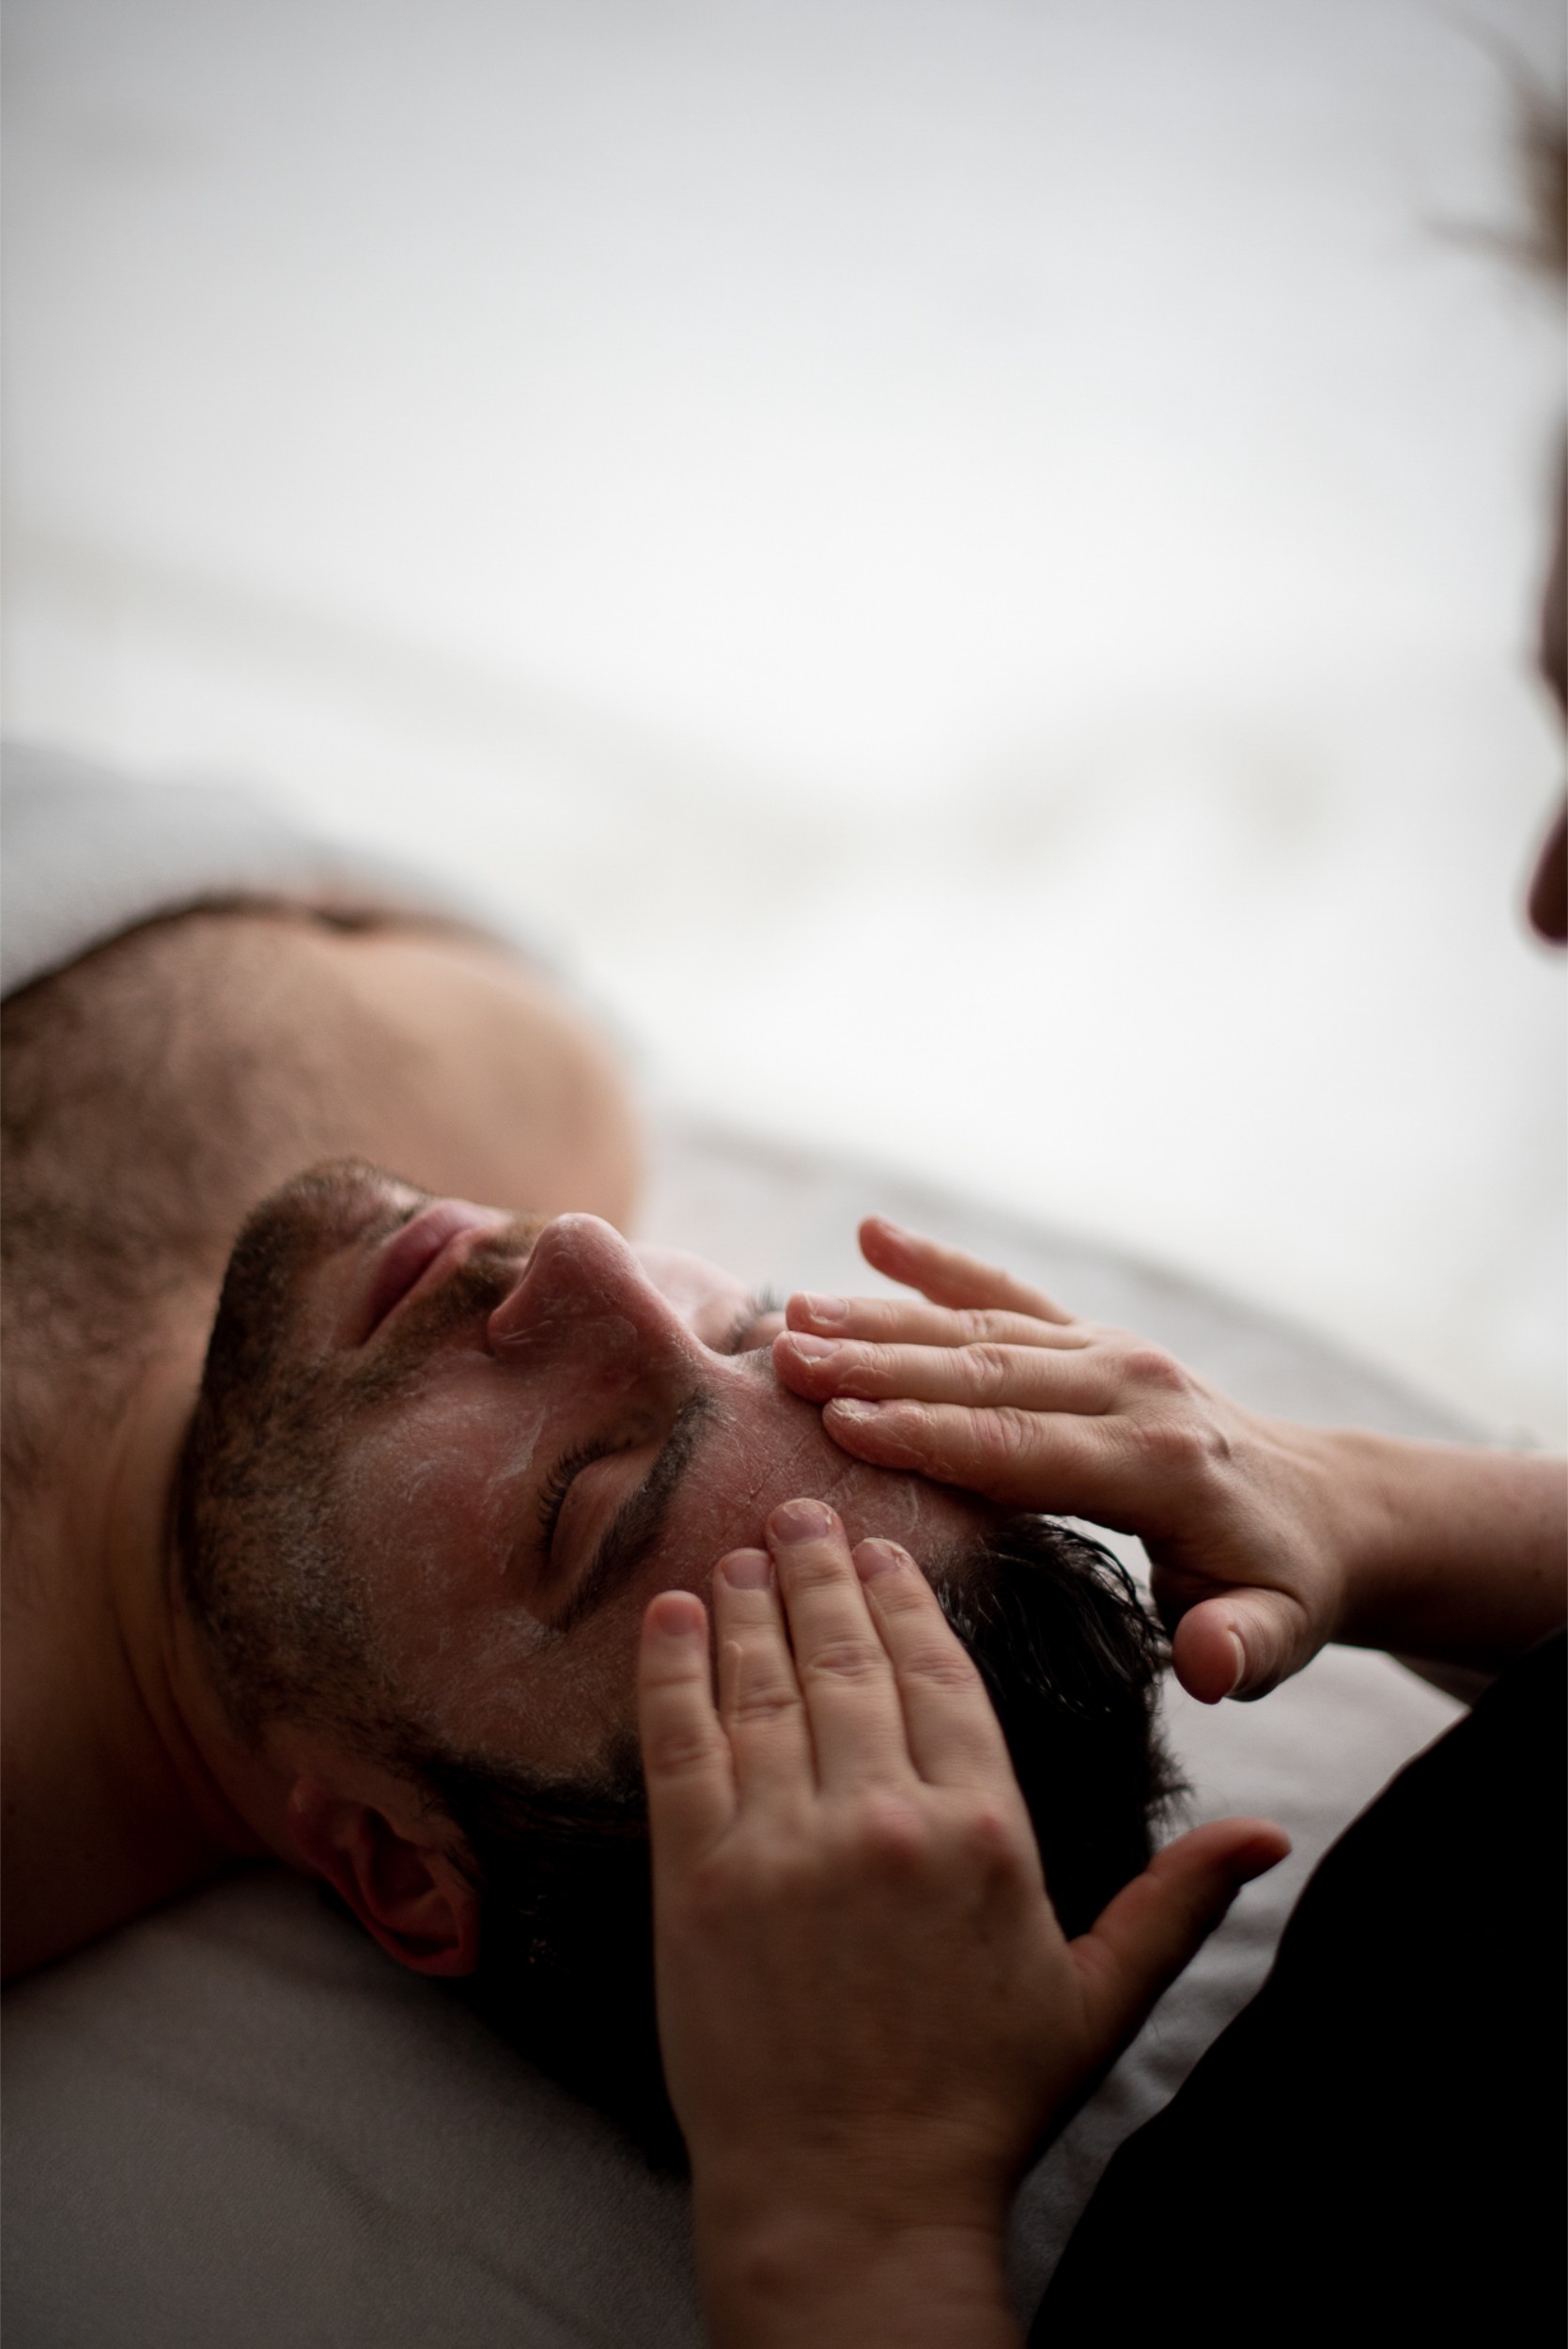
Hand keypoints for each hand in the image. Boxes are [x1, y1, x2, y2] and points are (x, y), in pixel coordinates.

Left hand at [639, 1499, 1286, 2348]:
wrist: (854, 2199)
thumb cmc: (980, 2103)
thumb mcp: (1095, 1999)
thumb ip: (1175, 1901)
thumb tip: (1270, 1835)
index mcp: (981, 1832)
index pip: (940, 1676)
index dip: (907, 1601)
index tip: (883, 1547)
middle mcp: (883, 1818)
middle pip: (849, 1658)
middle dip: (822, 1572)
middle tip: (802, 1508)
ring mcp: (784, 1844)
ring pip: (765, 1684)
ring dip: (749, 1604)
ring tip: (742, 1548)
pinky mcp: (700, 1881)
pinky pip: (681, 1745)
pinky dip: (672, 1671)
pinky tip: (671, 1616)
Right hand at [771, 1218, 1373, 1702]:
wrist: (1320, 1507)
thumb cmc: (1280, 1585)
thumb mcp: (1280, 1632)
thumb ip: (1241, 1648)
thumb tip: (1206, 1663)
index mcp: (1158, 1462)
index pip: (1023, 1446)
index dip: (931, 1434)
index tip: (842, 1422)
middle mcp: (1129, 1387)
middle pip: (984, 1374)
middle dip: (879, 1364)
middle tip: (786, 1359)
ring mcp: (1109, 1351)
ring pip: (980, 1330)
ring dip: (884, 1320)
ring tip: (794, 1316)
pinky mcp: (1093, 1337)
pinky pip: (1008, 1295)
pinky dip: (940, 1265)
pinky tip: (873, 1236)